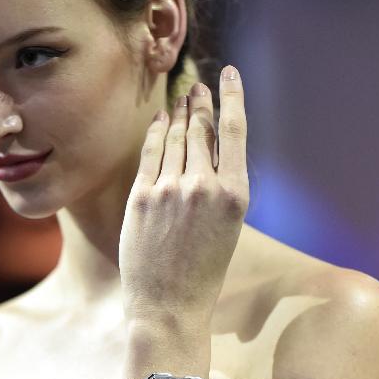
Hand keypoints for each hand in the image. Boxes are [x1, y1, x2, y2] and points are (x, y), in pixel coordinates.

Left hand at [119, 66, 248, 326]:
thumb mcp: (226, 227)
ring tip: (181, 99)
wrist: (169, 305)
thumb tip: (207, 152)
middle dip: (199, 103)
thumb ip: (219, 188)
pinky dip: (157, 132)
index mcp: (236, 194)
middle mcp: (205, 185)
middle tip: (197, 86)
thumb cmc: (202, 272)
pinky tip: (160, 119)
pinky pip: (151, 153)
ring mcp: (171, 189)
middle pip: (202, 128)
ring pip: (176, 137)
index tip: (228, 74)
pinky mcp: (142, 196)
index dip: (232, 96)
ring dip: (178, 114)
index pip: (236, 131)